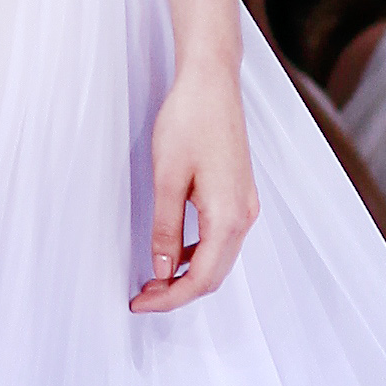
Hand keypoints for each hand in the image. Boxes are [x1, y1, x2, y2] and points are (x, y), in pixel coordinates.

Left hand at [134, 62, 258, 313]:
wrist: (212, 82)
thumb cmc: (189, 120)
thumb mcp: (168, 178)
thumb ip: (166, 229)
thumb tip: (162, 269)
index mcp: (227, 216)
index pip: (201, 278)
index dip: (170, 298)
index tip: (140, 303)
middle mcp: (244, 215)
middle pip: (214, 275)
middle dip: (178, 292)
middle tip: (143, 296)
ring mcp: (245, 205)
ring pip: (219, 259)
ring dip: (188, 274)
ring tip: (153, 278)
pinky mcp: (239, 194)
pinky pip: (221, 238)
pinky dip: (197, 253)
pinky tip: (172, 250)